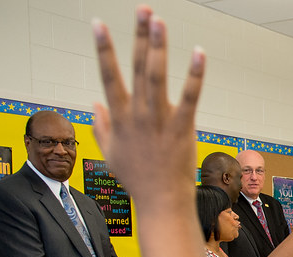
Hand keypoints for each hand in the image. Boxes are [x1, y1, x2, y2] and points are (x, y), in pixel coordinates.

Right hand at [92, 8, 202, 202]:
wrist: (161, 201)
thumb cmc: (137, 179)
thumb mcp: (110, 153)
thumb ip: (100, 127)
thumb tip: (93, 103)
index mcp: (119, 117)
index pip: (108, 75)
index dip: (103, 48)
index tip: (98, 23)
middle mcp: (137, 114)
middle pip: (136, 67)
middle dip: (138, 36)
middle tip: (143, 9)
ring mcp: (159, 120)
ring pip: (156, 76)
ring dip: (157, 46)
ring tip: (158, 20)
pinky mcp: (182, 128)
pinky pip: (190, 97)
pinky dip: (194, 75)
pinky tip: (199, 53)